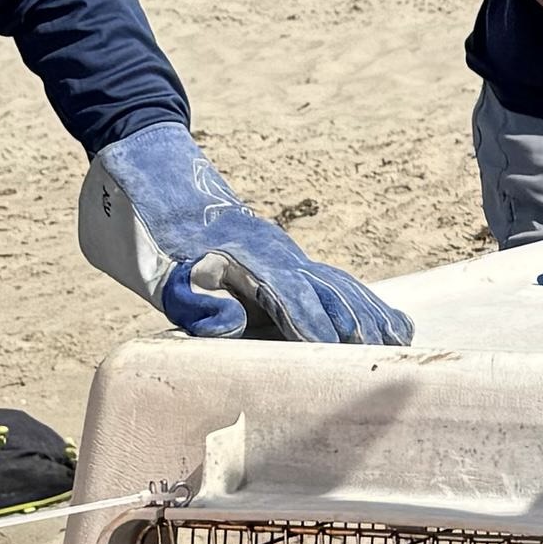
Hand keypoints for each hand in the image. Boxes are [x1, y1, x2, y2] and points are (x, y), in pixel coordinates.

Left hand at [83, 123, 414, 346]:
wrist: (150, 176)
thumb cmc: (143, 228)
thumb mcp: (152, 267)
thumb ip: (190, 297)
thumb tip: (230, 326)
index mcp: (243, 254)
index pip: (288, 293)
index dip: (311, 323)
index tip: (333, 353)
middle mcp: (275, 253)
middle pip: (328, 291)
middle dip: (356, 328)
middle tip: (382, 367)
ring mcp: (284, 254)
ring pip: (339, 286)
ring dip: (369, 317)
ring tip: (399, 348)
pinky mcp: (284, 261)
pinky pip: (334, 282)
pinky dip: (365, 304)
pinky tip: (389, 323)